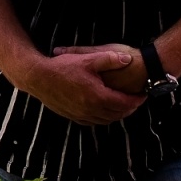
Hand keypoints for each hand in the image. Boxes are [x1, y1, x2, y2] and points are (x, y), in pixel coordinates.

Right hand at [22, 50, 145, 125]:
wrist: (38, 77)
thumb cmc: (62, 67)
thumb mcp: (87, 59)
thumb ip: (109, 59)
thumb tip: (127, 59)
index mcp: (98, 96)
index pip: (124, 102)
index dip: (136, 100)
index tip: (143, 94)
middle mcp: (91, 109)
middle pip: (117, 114)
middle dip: (129, 108)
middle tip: (136, 101)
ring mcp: (80, 114)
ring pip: (105, 120)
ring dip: (117, 115)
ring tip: (123, 106)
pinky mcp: (72, 116)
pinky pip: (93, 122)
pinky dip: (103, 118)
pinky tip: (103, 111)